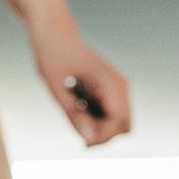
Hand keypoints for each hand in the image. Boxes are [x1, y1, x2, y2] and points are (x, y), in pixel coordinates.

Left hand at [33, 22, 132, 146]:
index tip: (82, 142)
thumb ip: (74, 115)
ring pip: (121, 121)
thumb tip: (89, 139)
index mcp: (109, 82)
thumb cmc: (53, 57)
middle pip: (125, 125)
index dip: (103, 137)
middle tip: (78, 126)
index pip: (119, 121)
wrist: (56, 36)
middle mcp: (120, 84)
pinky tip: (81, 106)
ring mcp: (118, 86)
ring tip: (77, 112)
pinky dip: (99, 118)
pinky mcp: (113, 89)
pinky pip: (114, 113)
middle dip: (104, 134)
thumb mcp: (56, 90)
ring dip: (101, 126)